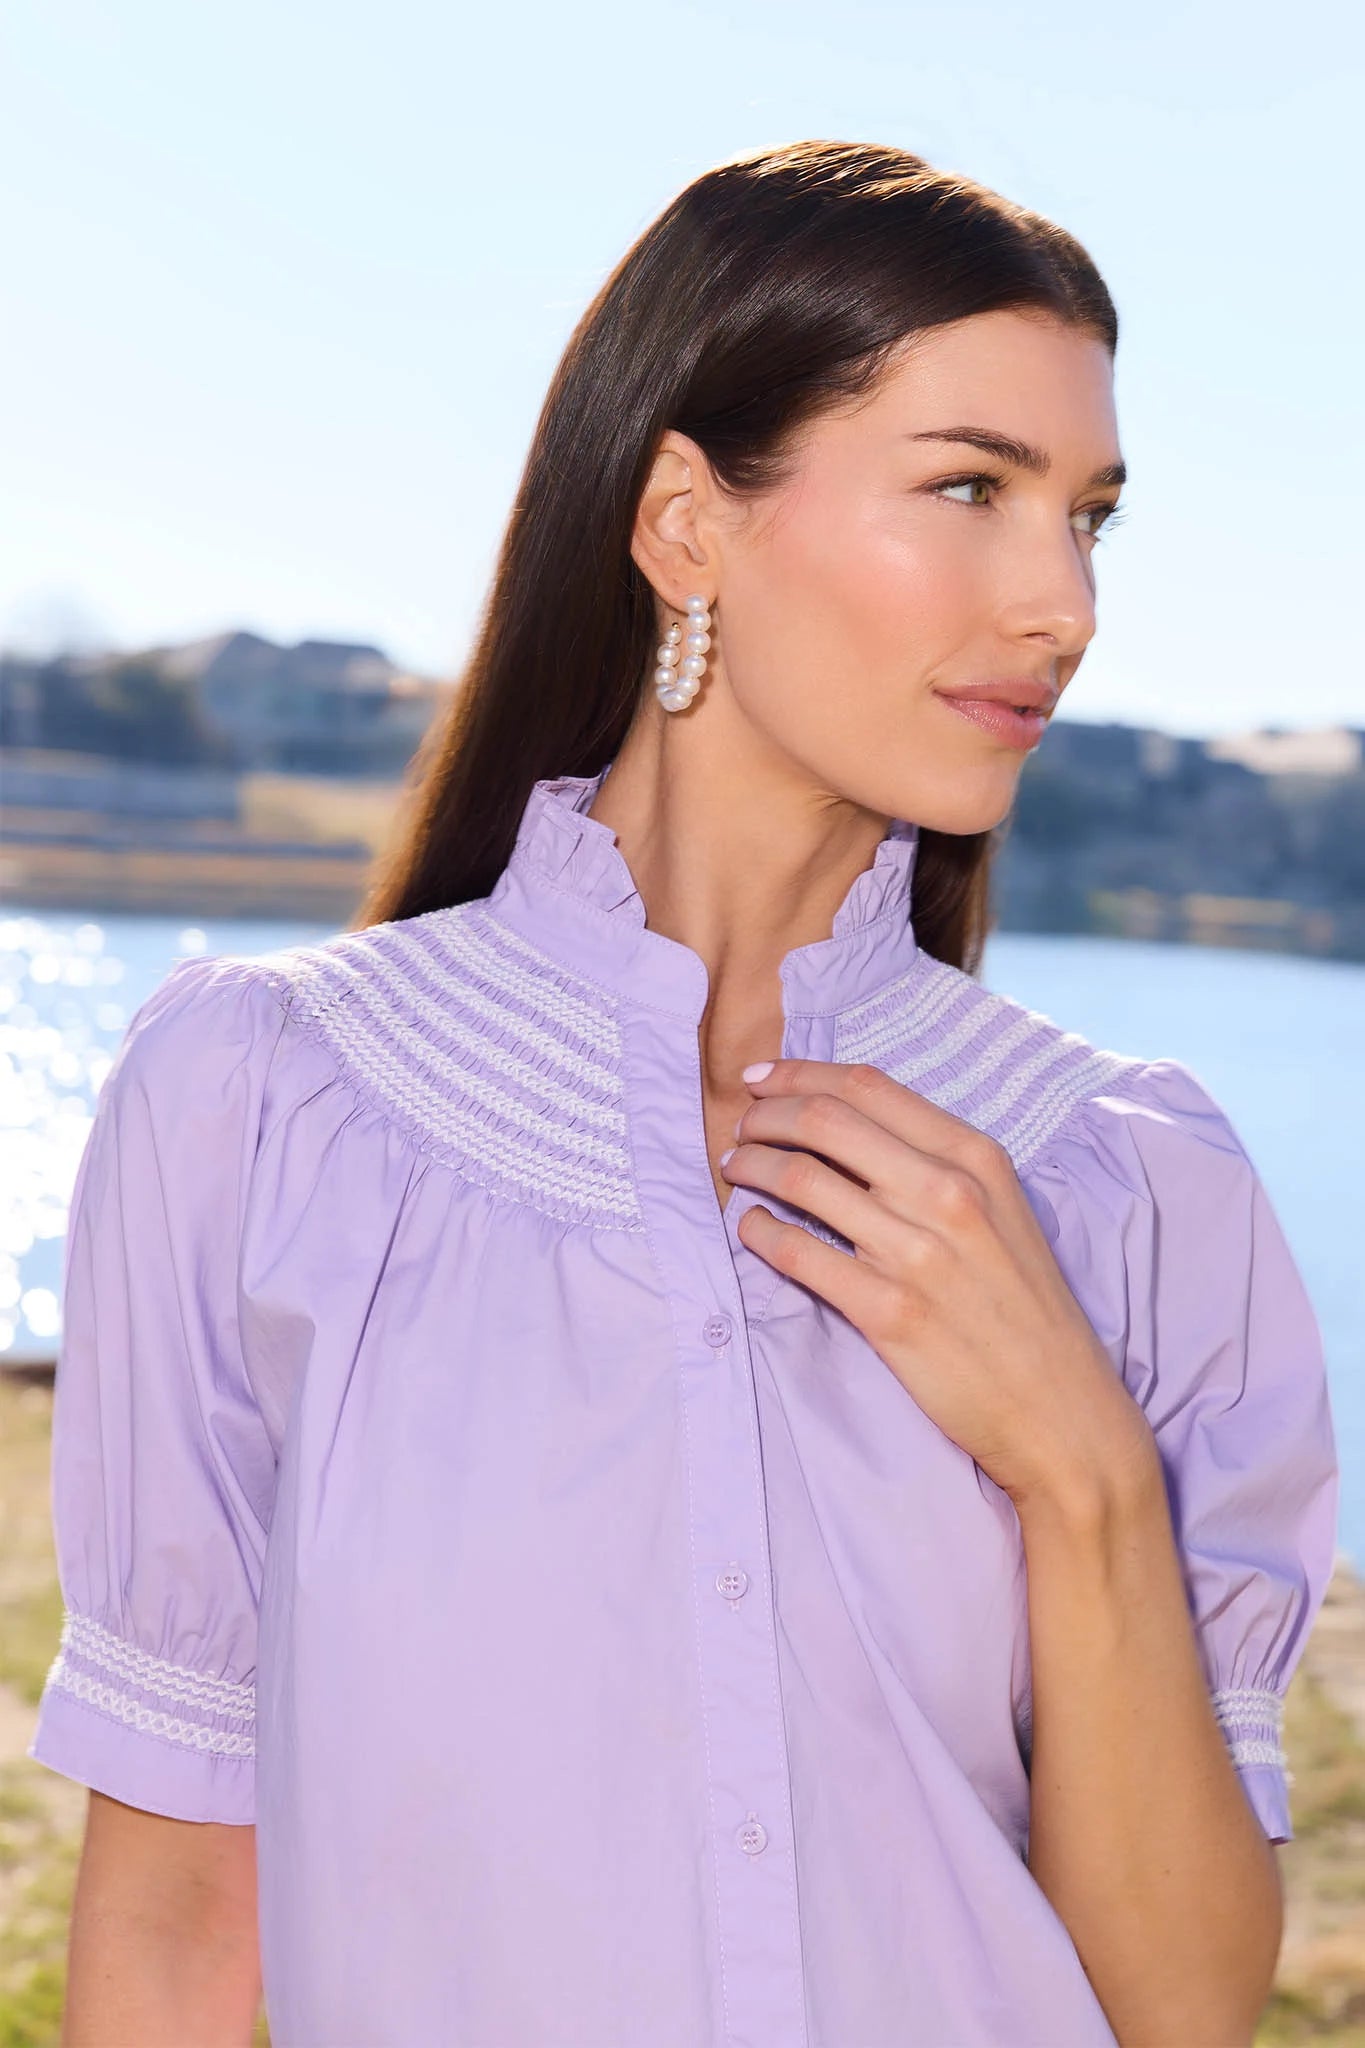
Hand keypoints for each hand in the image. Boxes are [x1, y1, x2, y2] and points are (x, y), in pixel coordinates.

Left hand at [723, 1059, 1156, 1513]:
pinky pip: (797, 1254)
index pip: (868, 1087)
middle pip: (826, 1121)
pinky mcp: (889, 1313)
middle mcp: (948, 1194)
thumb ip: (938, 1165)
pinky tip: (750, 1229)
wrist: (1060, 1410)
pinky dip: (759, 1232)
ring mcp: (917, 1253)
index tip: (761, 1079)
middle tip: (741, 1127)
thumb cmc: (1025, 1308)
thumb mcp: (1002, 1210)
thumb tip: (852, 1127)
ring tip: (736, 1170)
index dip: (800, 1074)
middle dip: (766, 1116)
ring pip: (802, 1180)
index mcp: (977, 1158)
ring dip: (752, 1167)